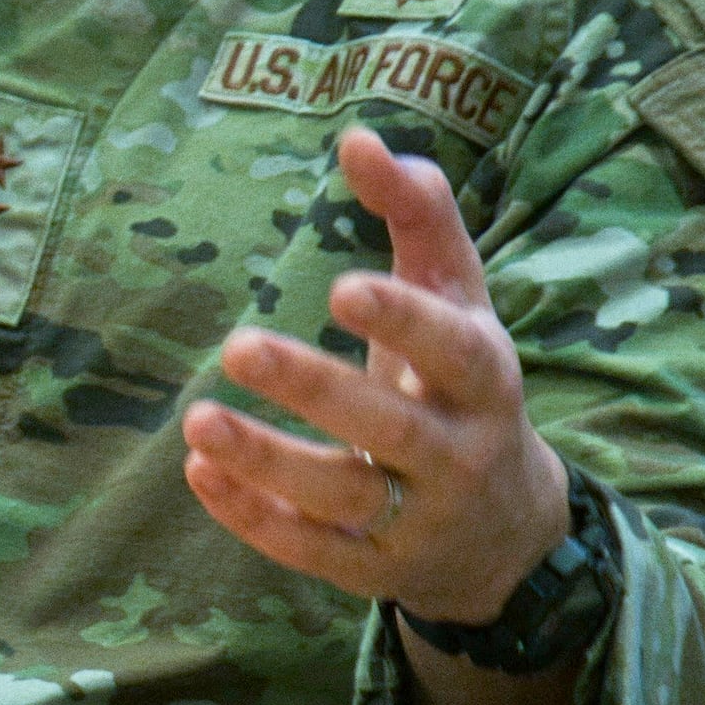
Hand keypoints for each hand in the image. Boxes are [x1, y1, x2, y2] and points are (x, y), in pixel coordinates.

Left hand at [180, 127, 570, 631]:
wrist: (508, 534)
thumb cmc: (462, 386)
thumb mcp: (459, 302)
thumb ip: (419, 217)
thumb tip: (357, 137)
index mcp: (486, 380)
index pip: (455, 351)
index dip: (404, 323)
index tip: (341, 288)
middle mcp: (459, 453)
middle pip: (389, 426)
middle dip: (315, 389)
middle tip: (238, 345)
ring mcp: (418, 519)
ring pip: (342, 495)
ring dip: (267, 461)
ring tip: (196, 419)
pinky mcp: (374, 567)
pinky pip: (311, 550)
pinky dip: (252, 517)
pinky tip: (197, 470)